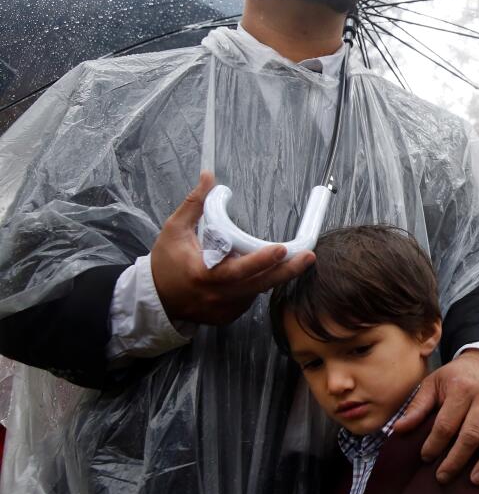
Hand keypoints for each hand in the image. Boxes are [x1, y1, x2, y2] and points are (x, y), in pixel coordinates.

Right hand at [150, 171, 314, 324]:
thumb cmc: (165, 261)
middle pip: (258, 284)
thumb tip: (209, 176)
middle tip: (308, 257)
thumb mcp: (174, 229)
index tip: (281, 249)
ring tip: (293, 260)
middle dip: (286, 271)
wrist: (155, 298)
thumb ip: (194, 203)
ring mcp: (223, 310)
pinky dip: (254, 285)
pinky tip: (255, 273)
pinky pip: (249, 299)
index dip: (260, 261)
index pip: (236, 270)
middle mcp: (215, 296)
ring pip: (256, 291)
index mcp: (202, 274)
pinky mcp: (227, 316)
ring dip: (272, 275)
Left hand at [391, 349, 478, 484]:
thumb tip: (398, 430)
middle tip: (443, 477)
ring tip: (475, 480)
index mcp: (461, 388)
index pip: (446, 423)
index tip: (425, 458)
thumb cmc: (456, 378)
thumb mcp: (433, 384)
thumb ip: (418, 407)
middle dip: (457, 459)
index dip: (435, 443)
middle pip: (472, 433)